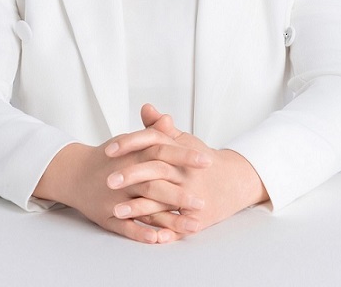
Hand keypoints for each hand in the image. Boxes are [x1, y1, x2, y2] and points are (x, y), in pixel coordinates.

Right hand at [33, 128, 210, 243]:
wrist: (74, 173)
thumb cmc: (109, 157)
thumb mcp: (130, 141)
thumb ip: (151, 132)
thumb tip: (168, 119)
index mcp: (133, 155)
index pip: (162, 151)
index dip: (184, 156)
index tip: (207, 160)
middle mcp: (125, 176)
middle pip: (155, 184)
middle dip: (180, 194)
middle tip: (203, 201)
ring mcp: (116, 198)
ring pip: (144, 209)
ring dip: (169, 219)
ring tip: (192, 226)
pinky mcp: (107, 216)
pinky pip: (126, 227)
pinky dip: (142, 233)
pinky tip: (160, 239)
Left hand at [104, 104, 268, 234]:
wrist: (233, 181)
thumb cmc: (201, 161)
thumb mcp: (183, 140)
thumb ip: (161, 128)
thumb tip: (145, 108)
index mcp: (178, 149)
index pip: (151, 140)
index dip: (130, 144)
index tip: (108, 150)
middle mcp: (185, 170)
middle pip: (155, 170)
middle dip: (130, 175)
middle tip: (108, 180)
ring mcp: (191, 194)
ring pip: (162, 200)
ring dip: (139, 207)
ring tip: (116, 210)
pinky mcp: (195, 216)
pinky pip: (175, 224)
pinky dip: (160, 230)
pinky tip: (143, 233)